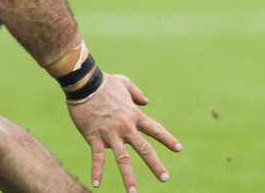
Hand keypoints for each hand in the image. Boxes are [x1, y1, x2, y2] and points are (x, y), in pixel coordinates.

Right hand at [66, 73, 181, 191]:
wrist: (85, 84)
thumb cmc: (105, 82)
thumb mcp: (125, 83)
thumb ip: (137, 93)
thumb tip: (146, 101)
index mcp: (135, 115)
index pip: (156, 130)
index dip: (168, 140)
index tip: (179, 149)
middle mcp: (126, 127)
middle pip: (144, 149)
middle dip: (155, 165)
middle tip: (165, 178)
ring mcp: (111, 134)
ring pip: (123, 159)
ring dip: (128, 177)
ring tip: (133, 192)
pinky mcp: (95, 137)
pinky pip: (96, 157)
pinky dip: (97, 171)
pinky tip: (96, 185)